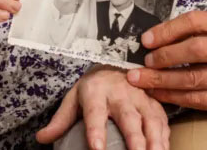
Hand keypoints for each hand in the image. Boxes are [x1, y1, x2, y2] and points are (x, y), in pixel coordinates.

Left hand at [37, 67, 169, 149]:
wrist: (115, 64)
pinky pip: (163, 121)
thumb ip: (60, 120)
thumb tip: (41, 138)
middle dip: (134, 139)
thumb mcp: (73, 98)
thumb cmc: (93, 88)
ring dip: (155, 140)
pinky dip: (165, 138)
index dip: (96, 131)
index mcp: (96, 91)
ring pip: (150, 120)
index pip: (94, 113)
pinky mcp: (154, 103)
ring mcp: (140, 97)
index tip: (97, 149)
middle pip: (128, 118)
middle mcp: (120, 93)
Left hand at [126, 10, 206, 124]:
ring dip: (162, 80)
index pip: (195, 21)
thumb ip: (191, 34)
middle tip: (145, 62)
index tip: (146, 40)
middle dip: (165, 56)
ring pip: (193, 78)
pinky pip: (196, 99)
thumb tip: (150, 40)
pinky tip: (157, 93)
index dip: (168, 30)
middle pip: (195, 50)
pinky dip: (172, 96)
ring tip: (140, 79)